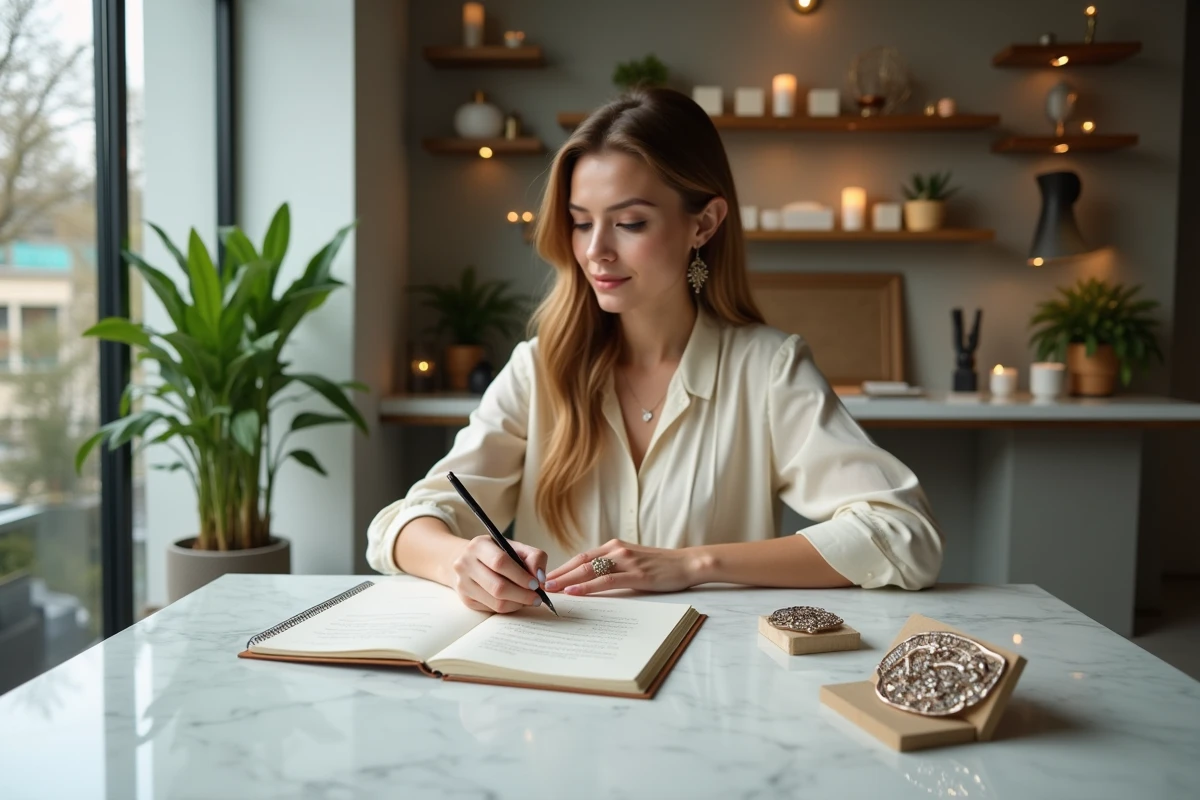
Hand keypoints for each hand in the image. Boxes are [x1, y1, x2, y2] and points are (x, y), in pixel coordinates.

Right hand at [450, 535, 547, 613]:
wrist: (468, 560)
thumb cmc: (497, 553)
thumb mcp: (515, 547)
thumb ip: (534, 557)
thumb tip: (540, 578)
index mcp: (478, 546)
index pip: (500, 562)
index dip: (521, 576)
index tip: (536, 584)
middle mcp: (465, 564)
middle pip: (498, 587)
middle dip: (523, 595)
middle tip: (537, 598)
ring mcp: (463, 583)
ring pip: (496, 602)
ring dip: (518, 604)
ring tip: (528, 599)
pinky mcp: (466, 599)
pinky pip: (492, 609)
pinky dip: (509, 607)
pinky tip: (515, 601)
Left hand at [544, 539, 701, 595]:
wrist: (687, 563)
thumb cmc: (661, 565)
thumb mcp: (633, 561)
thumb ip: (613, 566)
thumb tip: (590, 579)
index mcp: (614, 546)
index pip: (581, 557)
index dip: (561, 568)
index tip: (545, 577)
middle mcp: (616, 550)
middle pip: (579, 563)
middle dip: (557, 575)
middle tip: (537, 585)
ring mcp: (626, 561)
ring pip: (588, 571)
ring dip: (566, 581)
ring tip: (548, 589)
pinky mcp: (636, 575)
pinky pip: (606, 581)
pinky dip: (587, 587)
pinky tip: (573, 592)